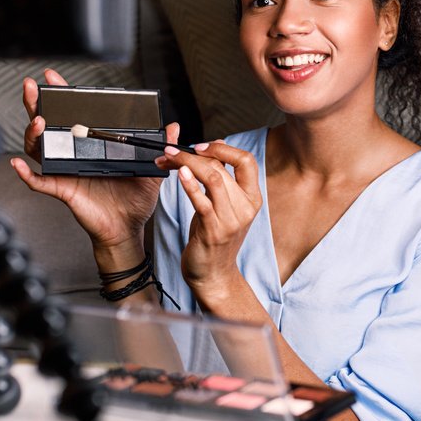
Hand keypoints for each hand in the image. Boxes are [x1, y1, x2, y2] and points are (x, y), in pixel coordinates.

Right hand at [11, 69, 170, 252]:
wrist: (128, 229)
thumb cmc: (134, 202)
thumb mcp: (151, 170)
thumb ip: (160, 147)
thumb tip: (172, 127)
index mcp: (92, 146)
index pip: (73, 115)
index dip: (62, 97)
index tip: (53, 79)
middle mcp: (74, 155)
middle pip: (48, 126)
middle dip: (36, 104)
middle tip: (32, 87)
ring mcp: (66, 171)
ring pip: (40, 149)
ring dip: (33, 134)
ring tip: (37, 121)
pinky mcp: (64, 190)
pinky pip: (40, 182)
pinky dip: (26, 174)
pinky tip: (19, 164)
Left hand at [160, 141, 262, 303]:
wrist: (214, 275)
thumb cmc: (215, 238)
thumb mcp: (224, 205)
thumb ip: (223, 178)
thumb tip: (218, 145)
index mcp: (252, 198)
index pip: (247, 161)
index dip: (223, 149)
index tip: (200, 145)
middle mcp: (246, 207)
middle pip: (223, 167)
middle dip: (192, 154)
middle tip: (170, 151)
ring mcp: (231, 220)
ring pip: (213, 178)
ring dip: (187, 164)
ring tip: (168, 158)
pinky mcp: (213, 231)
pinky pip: (203, 201)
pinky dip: (190, 184)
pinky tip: (179, 174)